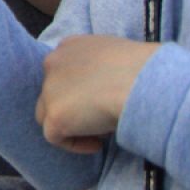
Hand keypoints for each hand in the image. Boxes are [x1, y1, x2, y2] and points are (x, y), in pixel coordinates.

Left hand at [36, 36, 158, 153]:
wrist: (138, 81)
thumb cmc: (142, 68)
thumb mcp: (116, 56)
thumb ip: (101, 68)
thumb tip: (105, 88)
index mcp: (69, 46)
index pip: (62, 70)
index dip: (77, 88)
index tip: (98, 99)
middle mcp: (53, 63)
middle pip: (52, 90)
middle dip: (71, 105)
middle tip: (98, 117)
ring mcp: (50, 89)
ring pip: (48, 112)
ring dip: (70, 123)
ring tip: (99, 131)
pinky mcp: (54, 115)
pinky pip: (54, 136)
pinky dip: (74, 143)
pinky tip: (97, 144)